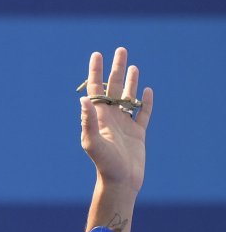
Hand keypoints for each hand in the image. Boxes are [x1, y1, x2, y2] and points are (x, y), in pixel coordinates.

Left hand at [80, 48, 152, 190]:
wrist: (120, 182)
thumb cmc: (104, 164)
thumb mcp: (93, 142)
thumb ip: (88, 121)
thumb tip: (83, 100)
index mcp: (99, 118)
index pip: (96, 90)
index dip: (96, 72)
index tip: (97, 54)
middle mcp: (110, 119)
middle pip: (113, 88)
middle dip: (116, 69)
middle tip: (120, 50)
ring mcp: (124, 125)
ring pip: (127, 98)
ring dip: (130, 82)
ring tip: (132, 66)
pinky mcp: (137, 134)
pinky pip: (142, 114)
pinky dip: (145, 102)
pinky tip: (147, 91)